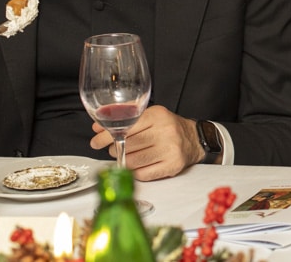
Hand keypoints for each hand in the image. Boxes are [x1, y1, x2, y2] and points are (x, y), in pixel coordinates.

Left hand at [89, 105, 204, 180]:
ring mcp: (170, 150)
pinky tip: (137, 165)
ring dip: (124, 161)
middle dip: (115, 149)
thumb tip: (97, 127)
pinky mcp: (172, 166)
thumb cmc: (168, 128)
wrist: (194, 139)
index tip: (96, 141)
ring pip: (133, 162)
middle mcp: (166, 132)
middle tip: (114, 149)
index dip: (107, 136)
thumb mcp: (150, 116)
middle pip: (128, 145)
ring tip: (126, 156)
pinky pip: (143, 174)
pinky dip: (135, 171)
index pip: (126, 127)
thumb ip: (124, 119)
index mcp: (158, 116)